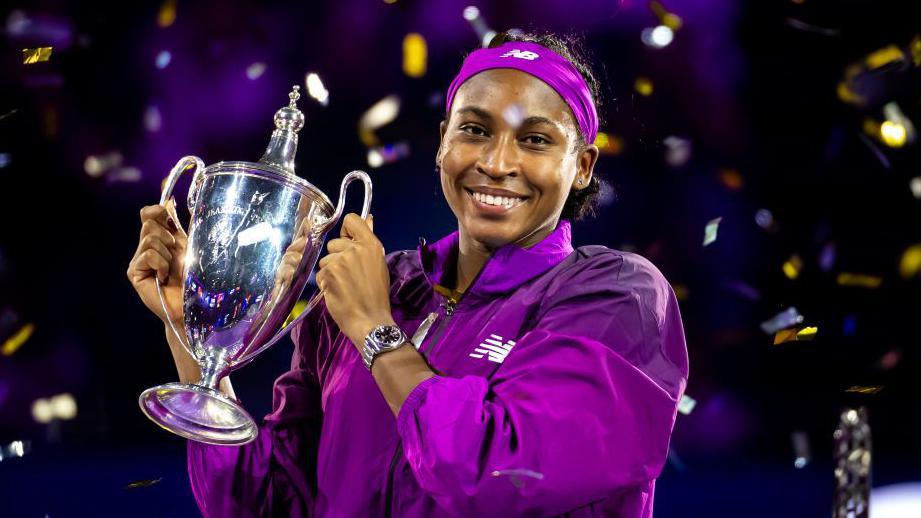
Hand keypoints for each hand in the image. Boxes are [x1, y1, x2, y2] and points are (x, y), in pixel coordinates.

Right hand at [127, 199, 186, 324]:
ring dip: (167, 254)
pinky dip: (161, 264)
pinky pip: (148, 254)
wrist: (191, 303)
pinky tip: (164, 277)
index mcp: (159, 238)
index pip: (148, 213)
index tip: (169, 217)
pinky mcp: (133, 272)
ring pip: (150, 239)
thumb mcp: (187, 245)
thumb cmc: (193, 277)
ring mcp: (138, 260)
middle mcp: (145, 247)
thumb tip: (169, 199)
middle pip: (149, 223)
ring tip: (171, 270)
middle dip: (168, 237)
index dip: (157, 210)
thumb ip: (175, 223)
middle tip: (176, 256)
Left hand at [316, 213, 392, 347]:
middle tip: (349, 274)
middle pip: (334, 243)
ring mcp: (340, 262)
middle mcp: (355, 250)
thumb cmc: (377, 295)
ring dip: (331, 271)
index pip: (352, 220)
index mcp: (371, 245)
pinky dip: (326, 283)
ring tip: (344, 285)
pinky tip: (338, 292)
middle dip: (338, 257)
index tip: (348, 242)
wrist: (370, 320)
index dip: (347, 231)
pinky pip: (320, 274)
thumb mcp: (378, 265)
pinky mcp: (328, 275)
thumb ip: (368, 243)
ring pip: (325, 260)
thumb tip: (368, 219)